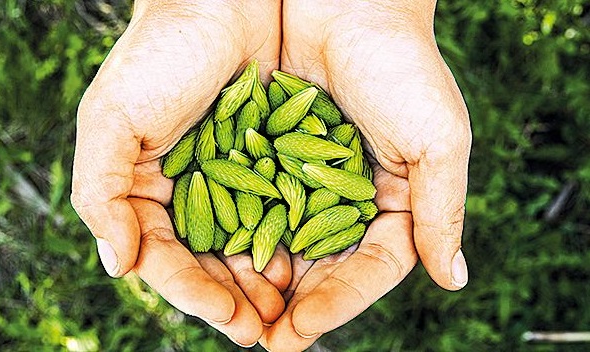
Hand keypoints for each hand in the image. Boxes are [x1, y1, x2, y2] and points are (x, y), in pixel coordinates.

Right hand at [70, 0, 289, 346]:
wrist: (218, 2)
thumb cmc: (158, 55)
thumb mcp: (112, 120)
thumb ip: (102, 193)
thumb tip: (119, 267)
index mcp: (146, 190)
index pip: (166, 258)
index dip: (193, 293)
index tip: (228, 317)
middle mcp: (190, 191)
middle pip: (210, 260)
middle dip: (235, 298)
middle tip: (264, 331)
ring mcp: (233, 177)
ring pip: (248, 242)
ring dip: (265, 279)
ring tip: (289, 311)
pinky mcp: (271, 158)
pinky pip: (281, 208)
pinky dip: (291, 237)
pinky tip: (307, 261)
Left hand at [261, 0, 470, 349]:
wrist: (349, 2)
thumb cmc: (403, 63)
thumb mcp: (438, 137)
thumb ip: (443, 209)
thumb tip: (454, 279)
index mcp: (392, 202)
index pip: (367, 269)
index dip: (337, 303)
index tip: (301, 331)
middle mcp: (346, 197)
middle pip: (321, 265)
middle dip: (293, 305)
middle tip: (265, 341)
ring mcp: (305, 178)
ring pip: (282, 241)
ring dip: (260, 279)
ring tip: (235, 315)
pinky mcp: (270, 153)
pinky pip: (251, 201)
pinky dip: (236, 230)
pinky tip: (217, 258)